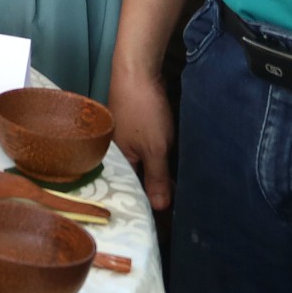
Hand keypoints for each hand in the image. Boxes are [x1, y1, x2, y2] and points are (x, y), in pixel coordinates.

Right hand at [109, 60, 175, 210]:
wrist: (137, 70)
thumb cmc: (143, 110)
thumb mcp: (155, 148)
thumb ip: (157, 177)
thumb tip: (160, 209)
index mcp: (115, 160)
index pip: (131, 191)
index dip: (149, 205)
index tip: (168, 222)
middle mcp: (116, 152)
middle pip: (135, 179)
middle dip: (153, 192)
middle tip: (177, 210)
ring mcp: (124, 139)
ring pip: (141, 165)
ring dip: (157, 176)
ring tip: (176, 193)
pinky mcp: (133, 128)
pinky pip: (144, 153)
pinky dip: (156, 161)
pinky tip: (169, 167)